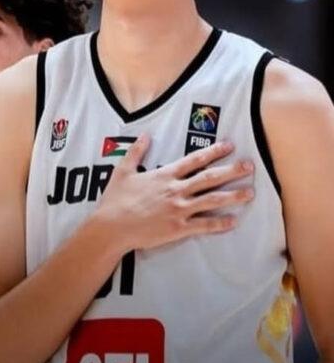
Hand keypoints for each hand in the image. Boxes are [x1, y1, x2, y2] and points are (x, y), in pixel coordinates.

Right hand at [93, 134, 252, 251]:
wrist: (111, 226)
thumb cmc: (115, 199)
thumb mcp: (122, 171)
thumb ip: (136, 151)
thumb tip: (146, 134)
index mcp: (164, 175)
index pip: (194, 160)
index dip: (214, 152)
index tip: (230, 146)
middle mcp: (176, 190)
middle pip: (210, 178)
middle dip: (232, 171)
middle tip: (250, 166)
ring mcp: (179, 209)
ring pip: (213, 200)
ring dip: (234, 196)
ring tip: (251, 192)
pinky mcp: (178, 228)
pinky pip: (205, 225)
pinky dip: (220, 224)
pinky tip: (234, 221)